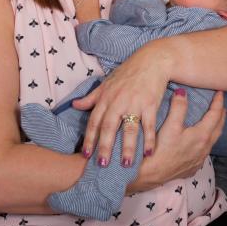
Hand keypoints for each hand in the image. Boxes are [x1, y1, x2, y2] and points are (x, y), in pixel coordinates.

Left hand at [72, 48, 169, 168]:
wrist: (152, 60)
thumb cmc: (128, 72)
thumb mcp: (107, 83)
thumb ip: (91, 97)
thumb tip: (74, 105)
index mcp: (106, 97)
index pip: (94, 121)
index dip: (89, 138)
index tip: (85, 155)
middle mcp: (118, 101)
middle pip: (109, 127)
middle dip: (105, 147)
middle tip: (102, 164)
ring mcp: (135, 103)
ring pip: (130, 128)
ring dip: (128, 147)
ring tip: (126, 164)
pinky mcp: (150, 104)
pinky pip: (149, 125)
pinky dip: (149, 139)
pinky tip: (149, 153)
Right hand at [130, 89, 224, 191]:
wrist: (150, 174)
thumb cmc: (160, 150)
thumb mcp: (170, 126)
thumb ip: (178, 107)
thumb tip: (183, 92)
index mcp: (202, 136)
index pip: (215, 115)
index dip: (218, 102)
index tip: (220, 92)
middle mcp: (204, 148)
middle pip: (218, 128)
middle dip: (220, 115)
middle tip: (220, 105)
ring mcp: (199, 159)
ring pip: (212, 141)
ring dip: (215, 128)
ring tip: (213, 121)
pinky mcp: (192, 167)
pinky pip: (204, 151)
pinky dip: (206, 142)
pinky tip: (200, 141)